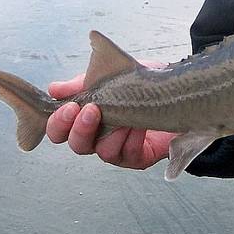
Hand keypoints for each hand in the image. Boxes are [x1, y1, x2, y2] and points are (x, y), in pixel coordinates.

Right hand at [46, 63, 175, 169]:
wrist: (179, 92)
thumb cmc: (143, 84)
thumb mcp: (114, 74)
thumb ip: (84, 81)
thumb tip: (54, 88)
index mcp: (85, 117)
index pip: (59, 128)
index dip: (58, 121)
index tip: (70, 106)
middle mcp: (97, 137)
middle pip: (76, 145)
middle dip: (79, 129)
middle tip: (92, 110)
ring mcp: (117, 149)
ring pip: (102, 151)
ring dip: (113, 130)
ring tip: (125, 113)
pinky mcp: (137, 158)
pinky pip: (128, 153)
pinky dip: (132, 138)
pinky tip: (139, 124)